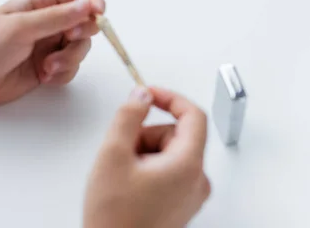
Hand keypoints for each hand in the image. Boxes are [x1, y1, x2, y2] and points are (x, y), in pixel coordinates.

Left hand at [0, 0, 104, 106]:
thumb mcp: (22, 27)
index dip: (93, 2)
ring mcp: (48, 45)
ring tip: (48, 68)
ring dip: (69, 60)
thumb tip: (89, 4)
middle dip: (81, 37)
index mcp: (40, 3)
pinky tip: (44, 78)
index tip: (100, 16)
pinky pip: (70, 69)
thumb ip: (57, 17)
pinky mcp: (46, 68)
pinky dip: (62, 74)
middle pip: (85, 24)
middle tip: (65, 45)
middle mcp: (48, 22)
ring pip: (79, 49)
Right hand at [83, 87, 209, 227]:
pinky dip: (147, 168)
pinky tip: (128, 184)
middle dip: (146, 134)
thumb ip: (128, 116)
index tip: (148, 93)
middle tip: (122, 150)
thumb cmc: (114, 218)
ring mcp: (190, 194)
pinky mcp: (180, 203)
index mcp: (187, 165)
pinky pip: (167, 171)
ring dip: (143, 152)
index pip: (193, 115)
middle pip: (176, 134)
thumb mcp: (113, 155)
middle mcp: (196, 181)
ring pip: (169, 152)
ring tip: (122, 173)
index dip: (169, 97)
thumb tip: (141, 95)